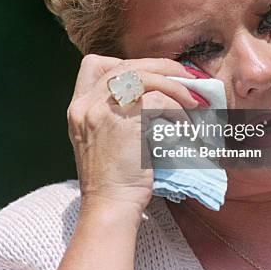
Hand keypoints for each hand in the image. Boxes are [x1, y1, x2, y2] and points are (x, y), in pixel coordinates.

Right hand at [67, 54, 198, 213]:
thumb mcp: (100, 138)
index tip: (149, 75)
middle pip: (126, 66)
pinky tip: (184, 124)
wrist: (110, 206)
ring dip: (174, 85)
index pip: (93, 65)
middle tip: (185, 78)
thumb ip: (113, 112)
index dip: (124, 63)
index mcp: (78, 107)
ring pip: (143, 77)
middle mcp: (86, 105)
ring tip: (192, 100)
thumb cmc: (112, 178)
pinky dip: (177, 109)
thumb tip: (150, 92)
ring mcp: (102, 111)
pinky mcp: (124, 123)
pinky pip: (158, 101)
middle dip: (160, 67)